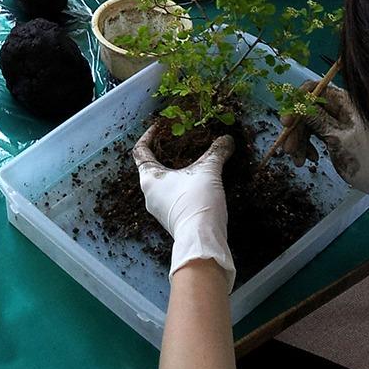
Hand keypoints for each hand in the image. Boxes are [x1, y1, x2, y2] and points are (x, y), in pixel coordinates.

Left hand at [134, 125, 236, 289]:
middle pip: (152, 167)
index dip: (149, 136)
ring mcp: (159, 208)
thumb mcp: (208, 172)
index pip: (141, 151)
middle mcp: (148, 193)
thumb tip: (227, 139)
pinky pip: (172, 197)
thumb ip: (216, 153)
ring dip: (175, 171)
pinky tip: (198, 184)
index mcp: (149, 178)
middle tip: (180, 142)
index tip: (159, 127)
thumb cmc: (197, 202)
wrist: (202, 240)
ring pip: (163, 183)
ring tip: (192, 161)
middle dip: (165, 153)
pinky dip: (181, 186)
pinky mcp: (171, 219)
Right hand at [281, 84, 368, 225]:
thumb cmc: (364, 158)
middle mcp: (336, 108)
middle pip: (304, 110)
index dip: (296, 102)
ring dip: (298, 142)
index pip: (313, 90)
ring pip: (304, 124)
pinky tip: (310, 159)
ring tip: (298, 161)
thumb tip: (298, 105)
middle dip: (295, 130)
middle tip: (288, 149)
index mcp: (343, 102)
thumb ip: (317, 120)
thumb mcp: (338, 138)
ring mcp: (331, 120)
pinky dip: (305, 147)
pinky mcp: (327, 133)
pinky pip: (309, 135)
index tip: (286, 122)